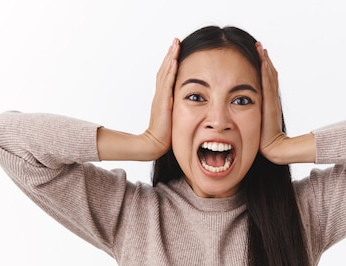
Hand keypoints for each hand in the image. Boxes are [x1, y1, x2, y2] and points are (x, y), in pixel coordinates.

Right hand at [143, 38, 179, 157]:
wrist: (155, 143)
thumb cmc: (165, 135)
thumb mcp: (174, 117)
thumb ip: (178, 109)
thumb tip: (191, 105)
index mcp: (163, 97)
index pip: (167, 75)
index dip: (171, 62)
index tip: (177, 50)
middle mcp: (161, 94)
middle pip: (165, 70)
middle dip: (171, 55)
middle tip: (176, 41)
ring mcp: (161, 97)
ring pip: (165, 73)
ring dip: (171, 57)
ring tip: (176, 44)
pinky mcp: (163, 101)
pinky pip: (167, 83)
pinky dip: (171, 70)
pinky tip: (175, 61)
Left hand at [256, 42, 288, 162]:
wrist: (273, 145)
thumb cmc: (262, 137)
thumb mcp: (254, 120)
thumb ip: (252, 111)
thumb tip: (239, 107)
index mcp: (268, 100)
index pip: (266, 79)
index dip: (263, 66)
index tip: (258, 53)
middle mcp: (272, 97)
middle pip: (269, 73)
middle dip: (264, 59)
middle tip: (259, 45)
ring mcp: (272, 99)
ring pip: (269, 76)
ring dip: (265, 61)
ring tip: (261, 48)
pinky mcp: (271, 103)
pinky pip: (268, 84)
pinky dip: (266, 72)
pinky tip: (263, 61)